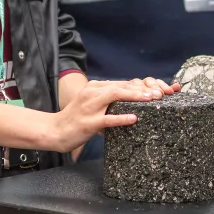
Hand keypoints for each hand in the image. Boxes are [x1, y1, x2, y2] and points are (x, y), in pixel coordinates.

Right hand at [47, 75, 174, 152]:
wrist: (55, 130)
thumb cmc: (76, 119)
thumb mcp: (91, 104)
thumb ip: (108, 101)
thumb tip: (130, 101)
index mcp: (94, 87)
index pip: (120, 83)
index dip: (138, 86)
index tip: (154, 89)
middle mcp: (92, 93)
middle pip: (120, 86)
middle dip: (141, 89)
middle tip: (158, 94)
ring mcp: (89, 107)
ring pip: (115, 96)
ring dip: (134, 97)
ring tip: (150, 99)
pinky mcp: (89, 122)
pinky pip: (108, 119)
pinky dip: (122, 118)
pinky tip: (134, 118)